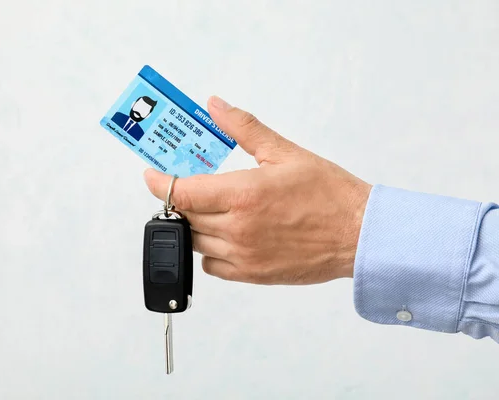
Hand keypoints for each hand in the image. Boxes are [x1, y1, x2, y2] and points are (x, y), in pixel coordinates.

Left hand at [144, 96, 371, 284]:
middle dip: (179, 200)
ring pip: (196, 242)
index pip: (182, 192)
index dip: (159, 183)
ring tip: (208, 209)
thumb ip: (244, 128)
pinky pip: (212, 267)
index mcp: (243, 195)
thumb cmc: (329, 195)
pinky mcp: (253, 274)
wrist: (359, 234)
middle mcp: (238, 228)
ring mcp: (244, 256)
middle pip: (185, 217)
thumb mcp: (285, 153)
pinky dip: (209, 251)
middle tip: (186, 188)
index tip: (151, 175)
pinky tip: (224, 235)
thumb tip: (216, 107)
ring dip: (194, 225)